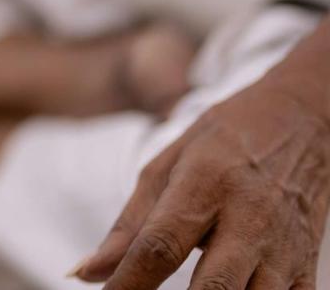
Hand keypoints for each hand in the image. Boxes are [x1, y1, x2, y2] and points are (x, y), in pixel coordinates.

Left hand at [73, 60, 329, 288]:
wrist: (298, 118)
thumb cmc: (220, 141)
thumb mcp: (166, 166)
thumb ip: (128, 225)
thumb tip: (85, 273)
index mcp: (204, 185)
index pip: (160, 246)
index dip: (128, 284)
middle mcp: (250, 218)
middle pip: (215, 287)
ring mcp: (286, 244)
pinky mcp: (309, 261)